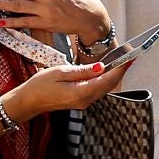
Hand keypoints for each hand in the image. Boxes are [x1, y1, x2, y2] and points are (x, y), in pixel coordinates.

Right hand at [6, 61, 129, 119]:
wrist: (28, 102)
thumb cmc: (40, 86)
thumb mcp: (60, 72)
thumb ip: (82, 71)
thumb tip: (100, 67)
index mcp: (81, 92)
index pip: (107, 80)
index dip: (120, 69)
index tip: (129, 57)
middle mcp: (86, 100)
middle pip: (109, 85)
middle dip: (120, 70)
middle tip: (128, 56)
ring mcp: (83, 102)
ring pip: (104, 88)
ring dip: (113, 75)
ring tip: (120, 60)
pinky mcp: (80, 101)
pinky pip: (96, 89)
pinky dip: (104, 80)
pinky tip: (105, 70)